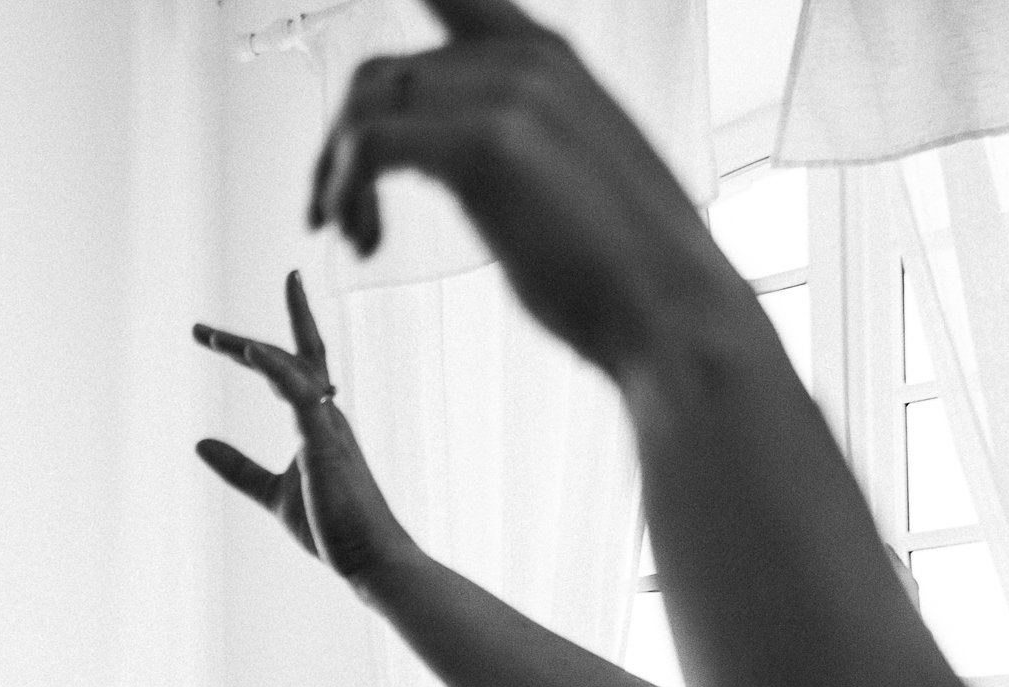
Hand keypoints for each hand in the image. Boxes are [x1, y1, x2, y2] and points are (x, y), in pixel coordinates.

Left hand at [193, 272, 421, 587]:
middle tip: (196, 330)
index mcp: (315, 421)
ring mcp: (327, 426)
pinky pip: (302, 396)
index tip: (208, 335)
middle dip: (241, 343)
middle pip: (285, 360)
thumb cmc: (331, 526)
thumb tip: (200, 444)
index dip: (249, 350)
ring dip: (252, 350)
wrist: (369, 559)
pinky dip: (278, 371)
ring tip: (211, 337)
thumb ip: (238, 468)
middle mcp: (325, 414)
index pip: (285, 369)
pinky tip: (252, 354)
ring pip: (292, 369)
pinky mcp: (326, 444)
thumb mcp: (271, 493)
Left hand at [306, 0, 752, 381]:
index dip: (387, 54)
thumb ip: (514, 134)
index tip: (351, 114)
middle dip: (340, 144)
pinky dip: (343, 193)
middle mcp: (527, 57)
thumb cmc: (621, 265)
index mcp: (547, 56)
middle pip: (380, 72)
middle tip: (339, 213)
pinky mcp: (485, 143)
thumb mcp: (568, 168)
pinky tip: (364, 241)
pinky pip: (368, 145)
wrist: (673, 311)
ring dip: (336, 174)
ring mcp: (509, 93)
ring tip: (356, 234)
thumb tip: (446, 153)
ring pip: (365, 104)